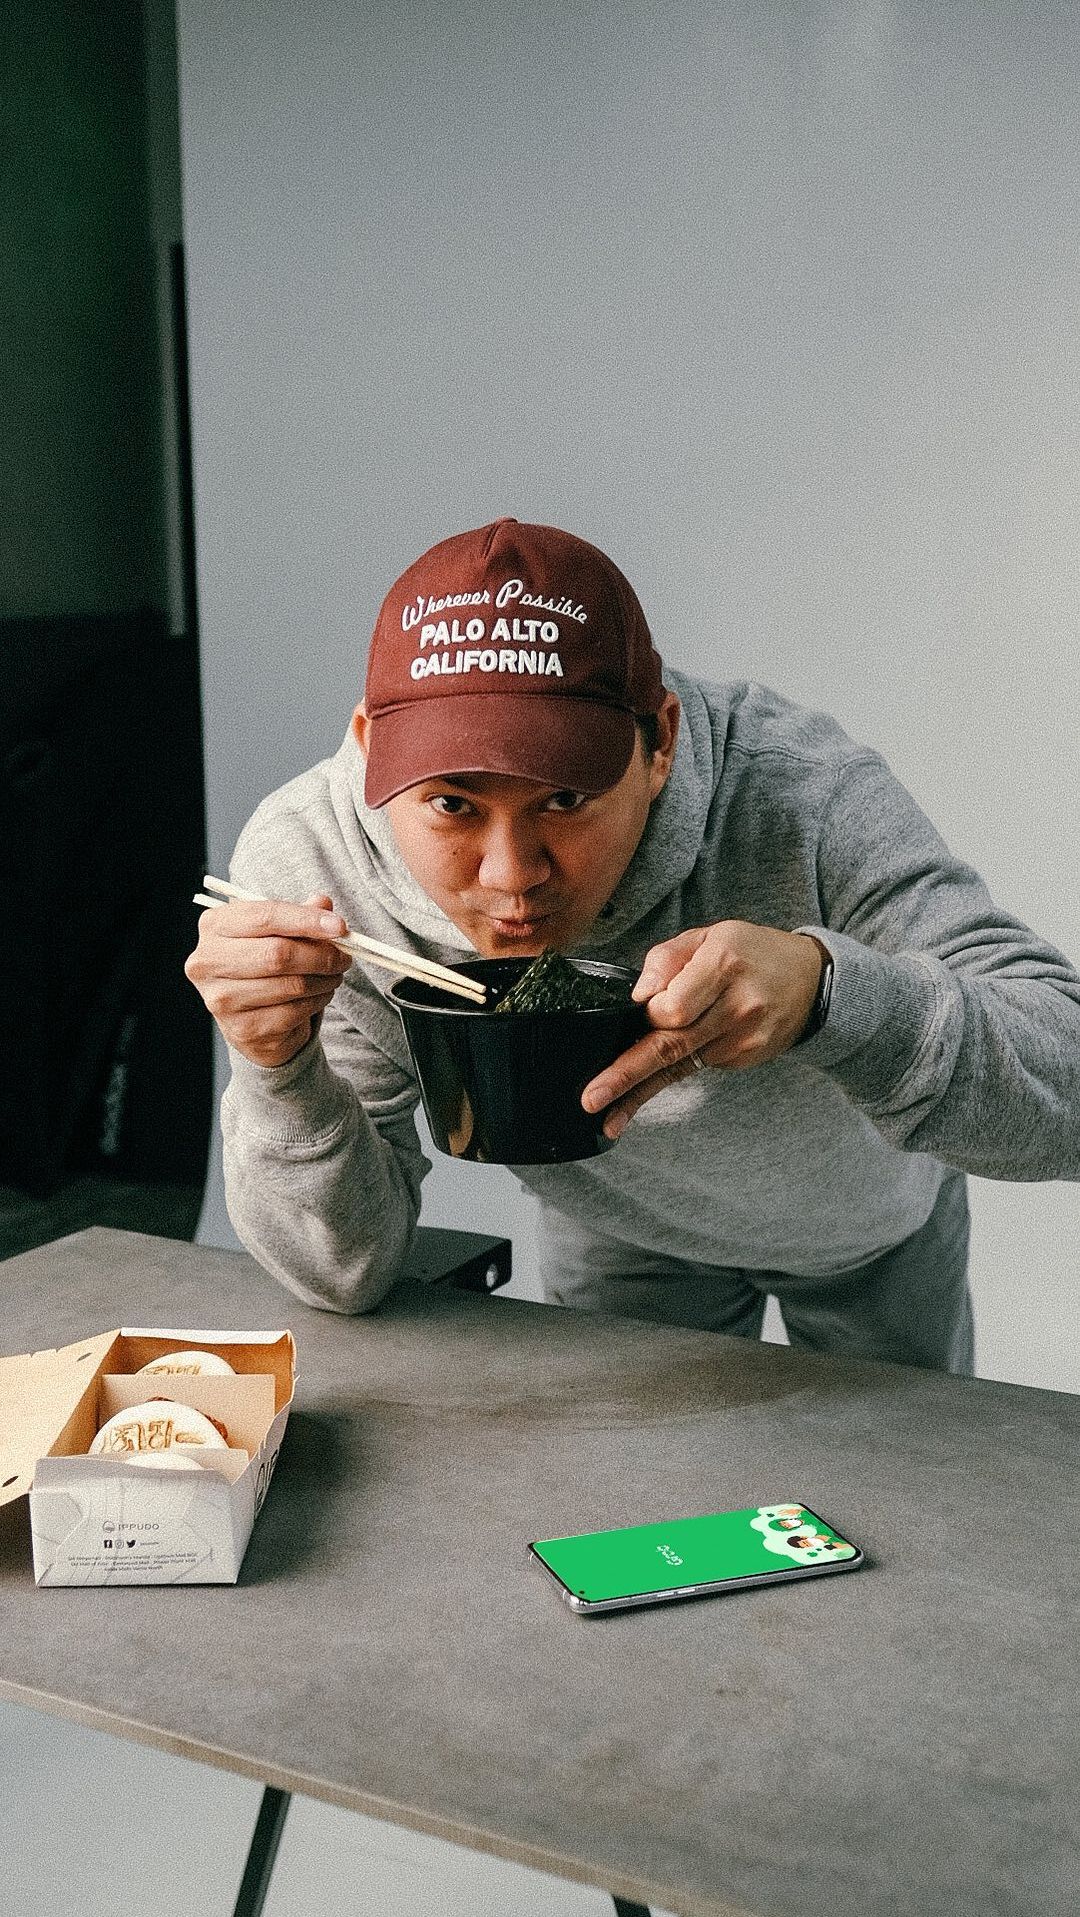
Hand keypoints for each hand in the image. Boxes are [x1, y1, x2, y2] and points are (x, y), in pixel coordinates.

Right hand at [184, 892, 352, 1066]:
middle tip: (344, 957)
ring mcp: (222, 998)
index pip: (265, 916)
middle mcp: (208, 961)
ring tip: (333, 975)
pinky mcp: (242, 1028)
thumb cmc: (263, 963)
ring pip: (291, 985)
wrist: (251, 1017)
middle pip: (278, 954)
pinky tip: (320, 994)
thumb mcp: (279, 932)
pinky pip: (293, 1012)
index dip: (306, 920)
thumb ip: (300, 915)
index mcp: (214, 925)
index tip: (340, 927)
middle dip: (321, 955)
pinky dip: (317, 1001)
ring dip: (324, 980)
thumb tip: (323, 904)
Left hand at [581, 922, 824, 1138]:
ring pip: (680, 1065)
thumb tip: (639, 996)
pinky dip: (672, 1069)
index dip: (649, 1013)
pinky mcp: (746, 1057)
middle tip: (592, 1099)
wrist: (811, 978)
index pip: (672, 1007)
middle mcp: (738, 1006)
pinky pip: (699, 1065)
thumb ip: (666, 958)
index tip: (641, 1009)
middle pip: (671, 1045)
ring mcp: (745, 1038)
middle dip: (627, 1074)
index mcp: (723, 965)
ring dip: (640, 1089)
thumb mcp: (708, 936)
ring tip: (607, 1112)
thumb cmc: (751, 952)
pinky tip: (654, 1075)